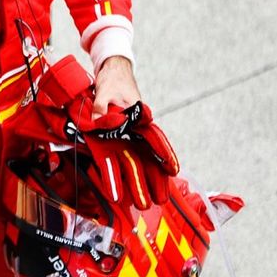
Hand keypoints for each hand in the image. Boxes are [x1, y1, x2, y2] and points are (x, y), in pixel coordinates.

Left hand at [14, 55, 178, 209]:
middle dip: (156, 178)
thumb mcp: (106, 91)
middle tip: (161, 198)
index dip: (164, 154)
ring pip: (138, 162)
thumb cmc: (112, 82)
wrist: (108, 74)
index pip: (155, 138)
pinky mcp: (114, 140)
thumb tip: (102, 120)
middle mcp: (136, 130)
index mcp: (139, 117)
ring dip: (142, 182)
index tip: (174, 170)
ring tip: (147, 203)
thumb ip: (103, 106)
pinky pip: (119, 160)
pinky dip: (122, 175)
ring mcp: (126, 136)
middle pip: (149, 156)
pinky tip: (126, 191)